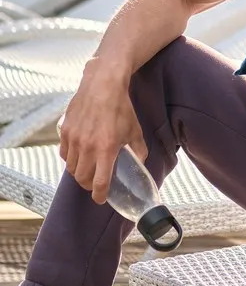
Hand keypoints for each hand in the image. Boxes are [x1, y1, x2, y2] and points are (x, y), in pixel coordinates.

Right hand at [58, 58, 147, 204]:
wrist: (102, 86)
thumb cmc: (121, 108)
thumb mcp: (135, 130)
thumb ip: (138, 150)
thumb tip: (140, 163)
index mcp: (106, 149)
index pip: (99, 182)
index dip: (100, 195)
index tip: (101, 198)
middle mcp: (87, 147)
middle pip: (82, 179)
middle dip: (89, 185)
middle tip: (95, 184)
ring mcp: (73, 140)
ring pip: (71, 168)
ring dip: (79, 173)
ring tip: (88, 170)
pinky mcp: (64, 132)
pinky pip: (64, 154)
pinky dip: (71, 160)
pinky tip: (79, 156)